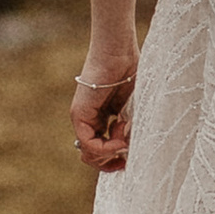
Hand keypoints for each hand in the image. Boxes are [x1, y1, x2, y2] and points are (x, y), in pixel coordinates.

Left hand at [71, 58, 134, 172]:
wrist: (119, 51)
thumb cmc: (132, 70)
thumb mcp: (135, 107)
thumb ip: (131, 128)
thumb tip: (130, 150)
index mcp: (104, 117)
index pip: (102, 148)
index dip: (115, 158)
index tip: (130, 158)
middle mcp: (91, 119)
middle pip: (93, 156)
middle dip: (111, 161)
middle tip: (126, 155)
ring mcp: (83, 118)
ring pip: (88, 153)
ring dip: (110, 153)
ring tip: (124, 139)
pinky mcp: (79, 114)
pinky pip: (87, 143)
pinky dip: (104, 148)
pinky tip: (119, 141)